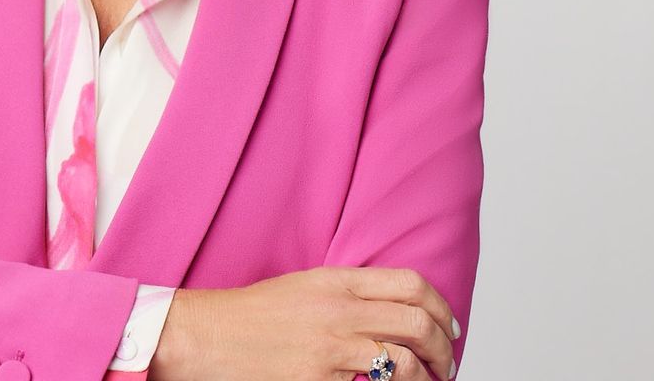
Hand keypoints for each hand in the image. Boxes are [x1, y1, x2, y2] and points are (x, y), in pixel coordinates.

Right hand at [159, 267, 456, 380]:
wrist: (204, 335)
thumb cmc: (249, 315)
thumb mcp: (303, 286)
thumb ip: (347, 293)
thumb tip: (391, 309)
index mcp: (337, 281)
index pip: (411, 285)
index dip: (441, 308)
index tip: (450, 328)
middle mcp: (339, 312)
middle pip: (417, 324)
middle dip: (442, 349)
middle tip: (446, 364)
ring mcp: (330, 349)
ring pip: (403, 363)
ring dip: (425, 378)